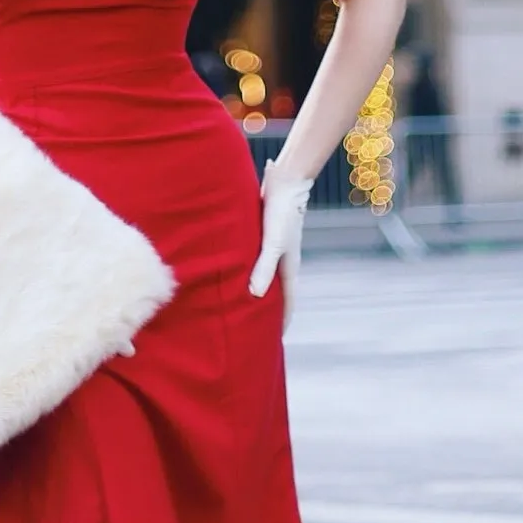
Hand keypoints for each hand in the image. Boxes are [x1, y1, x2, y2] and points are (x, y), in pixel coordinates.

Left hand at [248, 158, 312, 318]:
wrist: (285, 182)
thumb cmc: (281, 213)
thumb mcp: (272, 243)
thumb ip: (263, 268)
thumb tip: (256, 296)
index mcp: (289, 268)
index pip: (287, 303)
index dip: (281, 322)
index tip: (274, 341)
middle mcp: (282, 262)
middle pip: (275, 293)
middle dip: (268, 311)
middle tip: (255, 329)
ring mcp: (272, 250)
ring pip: (264, 278)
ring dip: (256, 292)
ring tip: (241, 307)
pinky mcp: (262, 238)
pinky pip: (254, 263)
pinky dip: (247, 273)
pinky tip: (233, 275)